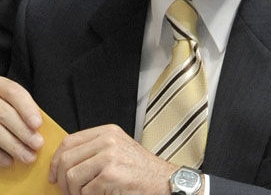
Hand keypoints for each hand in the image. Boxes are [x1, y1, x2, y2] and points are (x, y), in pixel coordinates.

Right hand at [0, 77, 43, 165]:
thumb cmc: (5, 106)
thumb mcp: (12, 100)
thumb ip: (23, 108)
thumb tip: (40, 126)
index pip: (14, 92)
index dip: (27, 109)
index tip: (38, 124)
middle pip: (4, 114)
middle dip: (23, 131)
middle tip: (38, 144)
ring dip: (13, 146)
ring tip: (28, 157)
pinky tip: (8, 161)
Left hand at [49, 124, 177, 194]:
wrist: (164, 181)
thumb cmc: (141, 170)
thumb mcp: (118, 150)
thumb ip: (94, 150)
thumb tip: (62, 163)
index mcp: (108, 132)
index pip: (69, 141)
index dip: (56, 160)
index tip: (54, 174)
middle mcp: (108, 140)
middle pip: (66, 159)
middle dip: (62, 180)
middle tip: (69, 191)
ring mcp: (110, 156)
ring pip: (72, 176)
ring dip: (75, 192)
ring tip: (86, 194)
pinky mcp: (111, 174)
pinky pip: (86, 190)